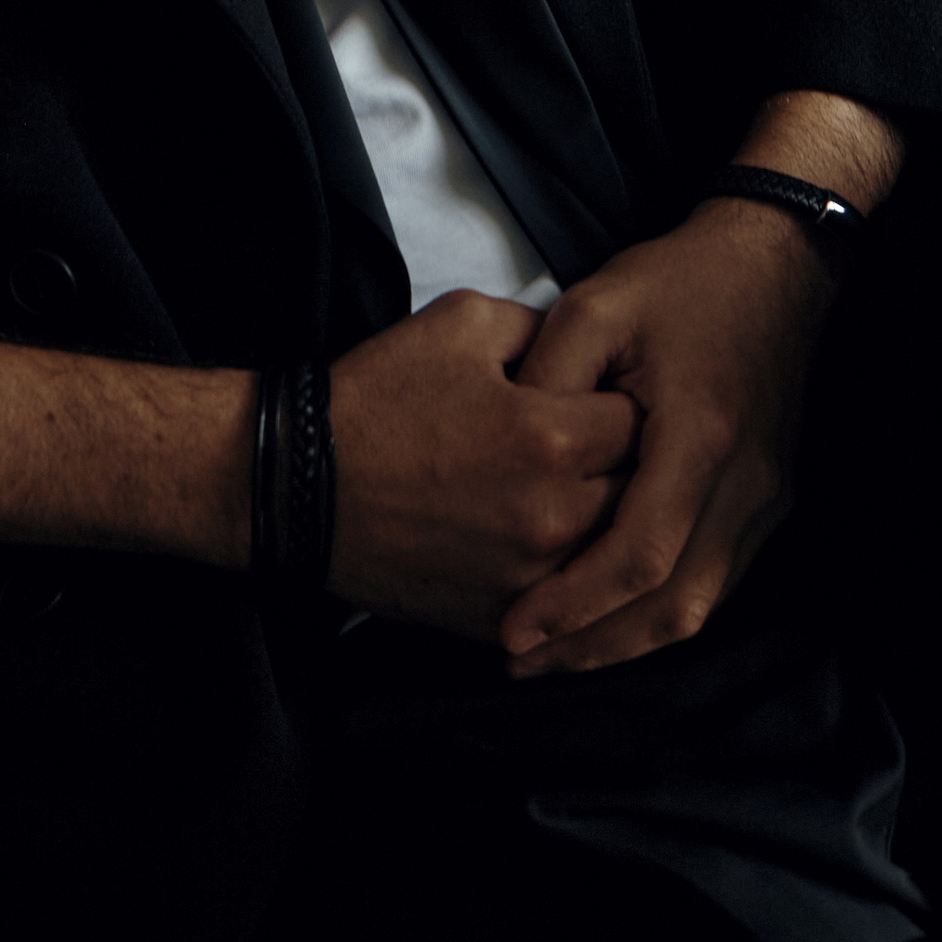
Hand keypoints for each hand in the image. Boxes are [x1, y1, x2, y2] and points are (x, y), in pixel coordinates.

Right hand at [326, 290, 639, 638]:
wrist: (299, 483)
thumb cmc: (377, 397)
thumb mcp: (459, 322)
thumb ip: (543, 326)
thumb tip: (588, 348)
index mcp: (549, 438)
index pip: (642, 421)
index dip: (625, 402)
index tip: (602, 398)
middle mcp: (553, 517)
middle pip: (642, 494)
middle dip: (628, 466)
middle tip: (596, 446)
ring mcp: (530, 579)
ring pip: (616, 558)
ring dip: (608, 525)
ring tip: (574, 493)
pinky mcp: (502, 620)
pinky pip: (571, 605)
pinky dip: (571, 577)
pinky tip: (541, 541)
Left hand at [498, 199, 836, 676]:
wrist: (771, 267)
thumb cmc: (675, 284)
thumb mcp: (593, 307)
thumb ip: (547, 378)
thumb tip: (502, 449)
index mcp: (701, 436)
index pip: (640, 553)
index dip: (574, 603)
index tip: (513, 629)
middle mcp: (745, 484)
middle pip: (674, 604)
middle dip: (593, 645)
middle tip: (519, 660)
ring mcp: (766, 501)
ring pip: (698, 605)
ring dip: (624, 640)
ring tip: (550, 653)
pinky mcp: (767, 505)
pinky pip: (714, 583)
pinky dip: (658, 611)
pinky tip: (606, 617)